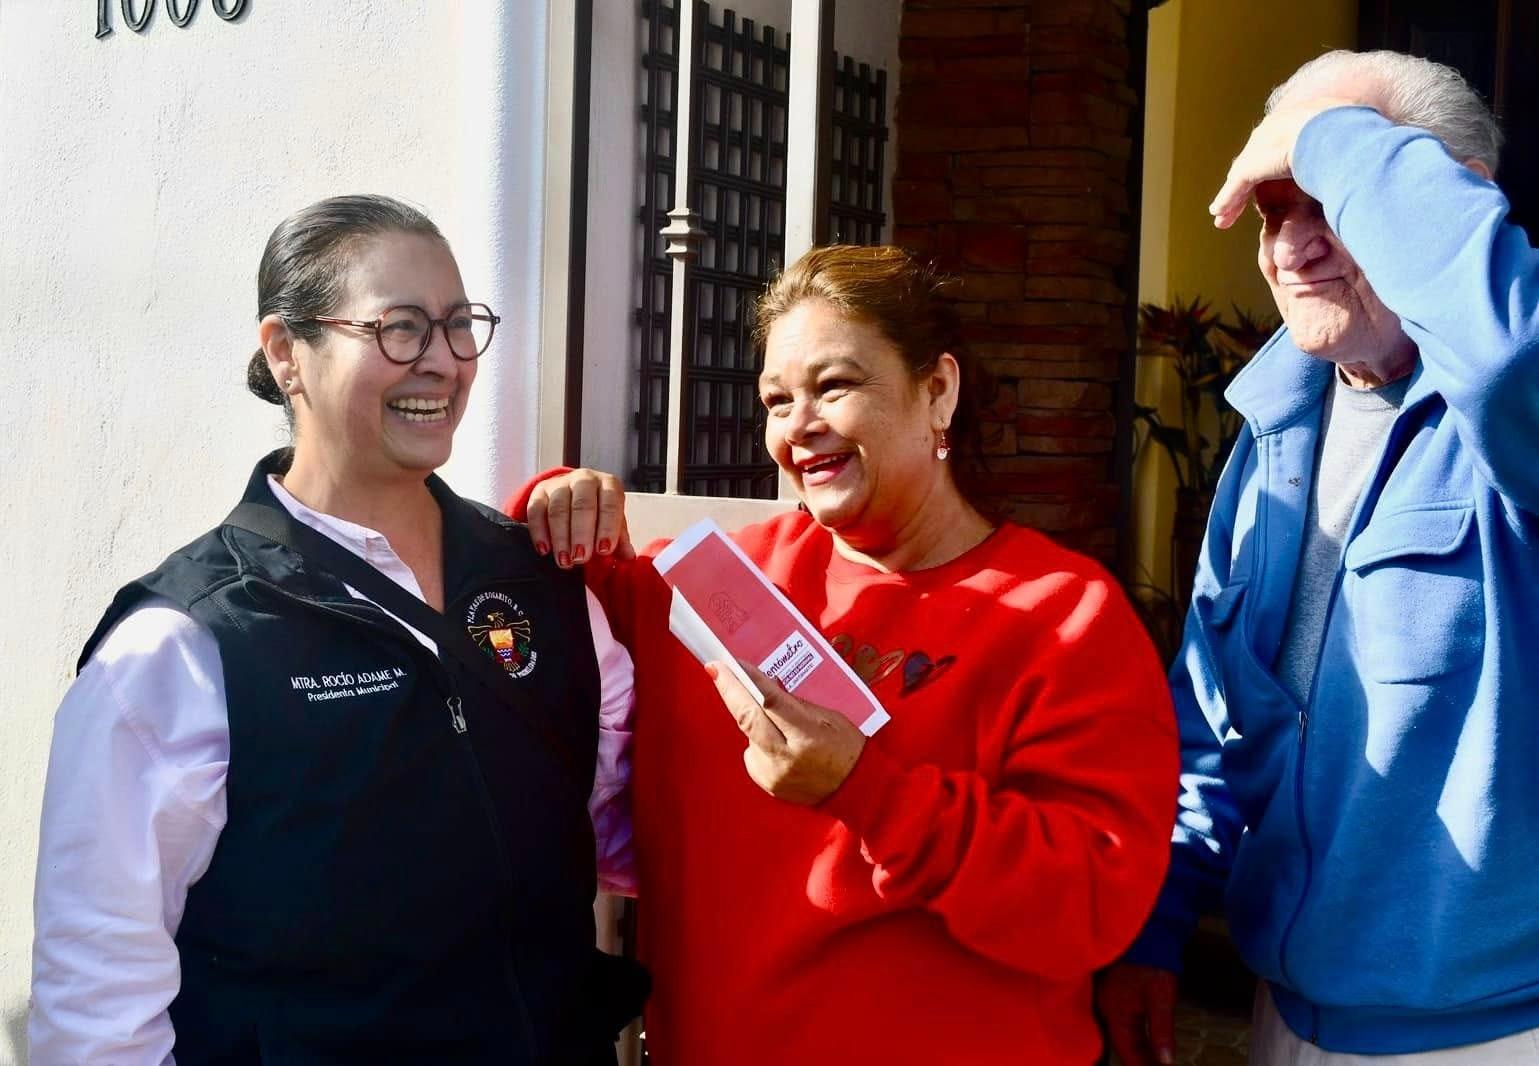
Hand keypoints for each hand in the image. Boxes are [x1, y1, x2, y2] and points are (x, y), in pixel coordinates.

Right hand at [524, 468, 632, 568]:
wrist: (573, 494)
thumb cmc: (599, 512)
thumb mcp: (613, 523)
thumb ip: (620, 540)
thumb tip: (628, 557)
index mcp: (609, 485)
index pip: (610, 503)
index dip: (607, 527)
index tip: (603, 550)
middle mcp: (585, 479)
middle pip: (582, 505)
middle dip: (581, 534)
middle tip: (581, 558)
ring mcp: (560, 483)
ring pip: (558, 509)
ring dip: (561, 538)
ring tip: (564, 561)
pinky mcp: (540, 491)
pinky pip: (536, 510)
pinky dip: (539, 532)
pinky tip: (545, 550)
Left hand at [706, 661, 864, 804]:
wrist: (857, 789)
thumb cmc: (848, 747)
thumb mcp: (828, 717)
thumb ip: (793, 703)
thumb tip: (761, 684)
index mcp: (808, 737)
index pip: (771, 703)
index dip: (748, 681)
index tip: (728, 664)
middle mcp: (787, 759)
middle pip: (748, 719)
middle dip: (729, 691)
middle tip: (715, 668)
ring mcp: (774, 775)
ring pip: (748, 735)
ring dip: (755, 721)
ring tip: (778, 723)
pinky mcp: (767, 785)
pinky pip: (753, 753)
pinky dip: (760, 743)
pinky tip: (780, 745)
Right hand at [1097, 963, 1178, 1065]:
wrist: (1147, 935)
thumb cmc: (1153, 965)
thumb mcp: (1160, 999)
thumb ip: (1161, 1031)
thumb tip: (1166, 1061)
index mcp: (1115, 1013)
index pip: (1125, 1050)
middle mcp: (1108, 1009)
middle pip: (1123, 1044)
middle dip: (1140, 1060)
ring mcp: (1111, 1002)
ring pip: (1124, 1035)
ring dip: (1139, 1050)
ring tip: (1156, 1063)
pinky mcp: (1117, 995)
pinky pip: (1125, 1024)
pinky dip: (1137, 1037)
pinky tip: (1148, 1043)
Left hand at [1208, 97, 1367, 228]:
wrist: (1339, 135)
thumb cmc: (1358, 136)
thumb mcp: (1358, 135)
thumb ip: (1353, 146)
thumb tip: (1371, 157)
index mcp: (1305, 116)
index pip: (1283, 140)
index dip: (1275, 159)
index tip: (1272, 171)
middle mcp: (1278, 126)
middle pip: (1258, 156)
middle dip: (1247, 177)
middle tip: (1240, 194)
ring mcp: (1264, 144)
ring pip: (1243, 174)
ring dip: (1232, 196)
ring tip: (1223, 214)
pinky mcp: (1253, 164)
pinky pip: (1237, 186)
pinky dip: (1228, 201)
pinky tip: (1220, 216)